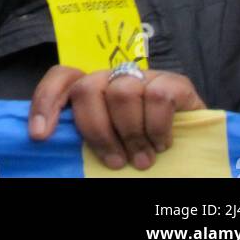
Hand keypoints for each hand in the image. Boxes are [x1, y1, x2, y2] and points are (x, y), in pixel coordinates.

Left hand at [29, 64, 204, 170]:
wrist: (199, 149)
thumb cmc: (146, 150)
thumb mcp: (114, 145)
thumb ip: (90, 139)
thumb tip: (53, 147)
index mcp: (95, 89)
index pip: (62, 78)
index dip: (46, 101)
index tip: (40, 135)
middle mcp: (115, 77)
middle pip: (88, 88)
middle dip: (98, 131)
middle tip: (115, 162)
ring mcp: (145, 77)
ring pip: (122, 92)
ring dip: (131, 134)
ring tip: (143, 160)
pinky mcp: (175, 83)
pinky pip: (158, 96)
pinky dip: (157, 127)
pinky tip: (163, 144)